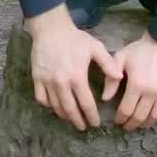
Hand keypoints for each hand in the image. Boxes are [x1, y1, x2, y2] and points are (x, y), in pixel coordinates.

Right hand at [26, 4, 123, 130]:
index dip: (91, 116)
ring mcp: (47, 82)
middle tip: (84, 127)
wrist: (51, 29)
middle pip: (70, 109)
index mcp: (77, 77)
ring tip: (71, 119)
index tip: (95, 123)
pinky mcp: (37, 78)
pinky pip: (41, 98)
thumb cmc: (75, 38)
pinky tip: (55, 107)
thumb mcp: (95, 48)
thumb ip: (108, 64)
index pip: (85, 103)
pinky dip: (49, 106)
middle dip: (78, 121)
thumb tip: (120, 78)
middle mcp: (61, 83)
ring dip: (64, 115)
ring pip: (55, 106)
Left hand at [101, 33, 156, 130]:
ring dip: (146, 123)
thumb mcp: (121, 58)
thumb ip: (111, 78)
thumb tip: (105, 98)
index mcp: (137, 84)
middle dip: (132, 124)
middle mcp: (152, 92)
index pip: (127, 110)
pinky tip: (153, 115)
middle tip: (127, 126)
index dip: (121, 118)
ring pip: (155, 117)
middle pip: (140, 117)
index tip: (118, 120)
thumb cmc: (141, 49)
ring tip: (140, 124)